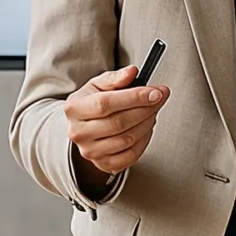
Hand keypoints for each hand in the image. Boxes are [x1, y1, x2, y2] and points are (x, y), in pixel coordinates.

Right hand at [65, 63, 167, 179]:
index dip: (134, 98)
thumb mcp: (98, 85)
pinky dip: (144, 141)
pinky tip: (146, 128)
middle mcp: (78, 132)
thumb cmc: (91, 103)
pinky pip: (131, 156)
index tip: (155, 92)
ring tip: (152, 111)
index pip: (106, 104)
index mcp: (74, 108)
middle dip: (146, 109)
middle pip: (119, 123)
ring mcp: (90, 151)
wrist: (83, 127)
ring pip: (127, 139)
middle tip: (160, 98)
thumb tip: (131, 72)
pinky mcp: (103, 164)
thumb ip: (115, 78)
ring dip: (147, 124)